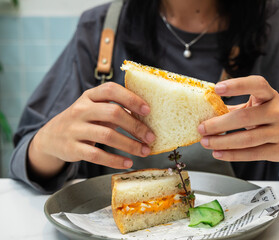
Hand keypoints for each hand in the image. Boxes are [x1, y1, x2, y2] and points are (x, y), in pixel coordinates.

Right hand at [28, 82, 155, 176]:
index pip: (111, 90)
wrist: (51, 137)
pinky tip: (127, 163)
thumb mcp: (95, 109)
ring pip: (107, 135)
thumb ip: (115, 109)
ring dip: (130, 145)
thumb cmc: (83, 121)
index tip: (147, 110)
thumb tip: (147, 118)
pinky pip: (97, 155)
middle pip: (113, 113)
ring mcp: (75, 129)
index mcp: (90, 96)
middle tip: (151, 137)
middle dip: (136, 126)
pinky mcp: (72, 148)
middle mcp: (81, 109)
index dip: (131, 98)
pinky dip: (115, 160)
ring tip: (144, 151)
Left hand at [198, 76, 278, 170]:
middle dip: (219, 124)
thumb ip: (236, 107)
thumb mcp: (260, 104)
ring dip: (222, 142)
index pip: (256, 85)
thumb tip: (206, 111)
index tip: (216, 88)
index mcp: (270, 96)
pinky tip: (218, 153)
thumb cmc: (274, 115)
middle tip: (201, 128)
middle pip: (245, 118)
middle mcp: (278, 112)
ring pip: (247, 139)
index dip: (237, 85)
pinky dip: (232, 155)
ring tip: (206, 142)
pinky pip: (252, 154)